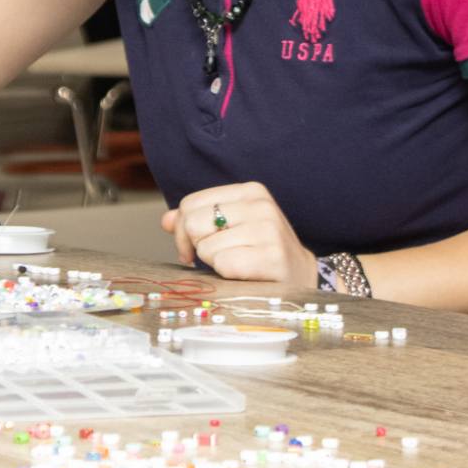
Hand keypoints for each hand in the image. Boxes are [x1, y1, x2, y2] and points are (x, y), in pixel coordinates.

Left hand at [162, 181, 316, 290]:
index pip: (189, 203)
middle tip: (214, 257)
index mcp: (250, 191)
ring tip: (237, 264)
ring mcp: (268, 230)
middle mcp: (260, 205)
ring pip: (205, 246)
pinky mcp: (271, 256)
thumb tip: (165, 220)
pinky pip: (223, 264)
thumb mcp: (230, 226)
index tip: (191, 246)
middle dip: (196, 246)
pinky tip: (244, 274)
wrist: (301, 277)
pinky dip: (226, 274)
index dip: (181, 229)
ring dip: (214, 262)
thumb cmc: (260, 251)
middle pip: (192, 223)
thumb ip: (195, 220)